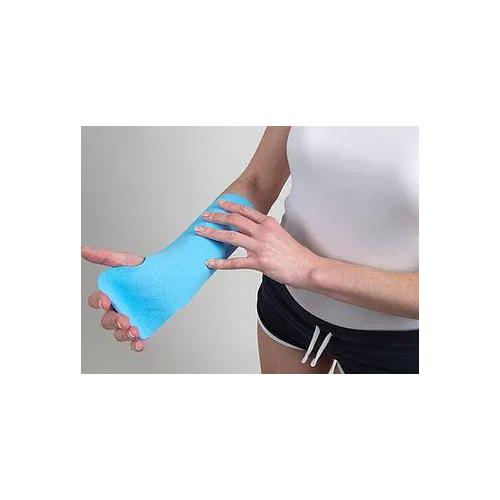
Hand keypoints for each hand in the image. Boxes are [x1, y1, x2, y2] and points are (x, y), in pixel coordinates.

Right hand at [81, 246, 145, 351]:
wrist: (172, 277)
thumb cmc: (146, 269)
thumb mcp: (127, 262)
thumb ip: (105, 257)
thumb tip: (82, 250)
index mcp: (110, 294)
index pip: (96, 301)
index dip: (98, 302)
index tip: (106, 301)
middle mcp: (117, 309)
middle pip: (107, 321)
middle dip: (113, 322)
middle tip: (124, 320)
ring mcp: (130, 319)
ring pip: (119, 333)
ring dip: (123, 335)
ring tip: (133, 330)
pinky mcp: (144, 327)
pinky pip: (135, 341)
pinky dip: (135, 344)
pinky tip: (139, 343)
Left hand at [195, 199, 319, 287]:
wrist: (307, 267)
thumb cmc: (296, 254)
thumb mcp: (281, 235)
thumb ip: (267, 231)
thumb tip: (256, 232)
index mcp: (268, 224)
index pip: (245, 211)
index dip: (230, 207)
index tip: (220, 204)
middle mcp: (262, 232)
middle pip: (234, 220)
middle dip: (217, 217)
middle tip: (205, 216)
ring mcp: (260, 247)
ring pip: (230, 236)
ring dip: (213, 233)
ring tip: (201, 231)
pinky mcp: (259, 262)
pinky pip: (235, 262)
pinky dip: (220, 263)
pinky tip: (210, 262)